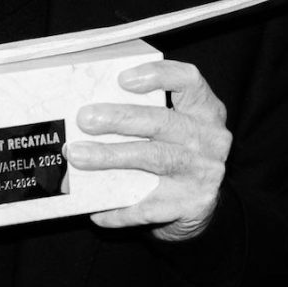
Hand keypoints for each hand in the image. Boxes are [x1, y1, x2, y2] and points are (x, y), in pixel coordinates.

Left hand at [64, 60, 231, 241]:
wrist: (202, 203)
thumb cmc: (177, 150)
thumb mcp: (175, 122)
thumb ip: (144, 109)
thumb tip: (87, 104)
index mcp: (205, 109)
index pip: (189, 80)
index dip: (158, 76)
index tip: (123, 79)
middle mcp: (208, 138)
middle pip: (162, 122)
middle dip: (120, 119)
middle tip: (85, 119)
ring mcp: (202, 172)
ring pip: (153, 159)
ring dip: (111, 156)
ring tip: (78, 155)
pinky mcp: (191, 204)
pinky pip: (148, 206)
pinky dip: (119, 209)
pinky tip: (96, 210)